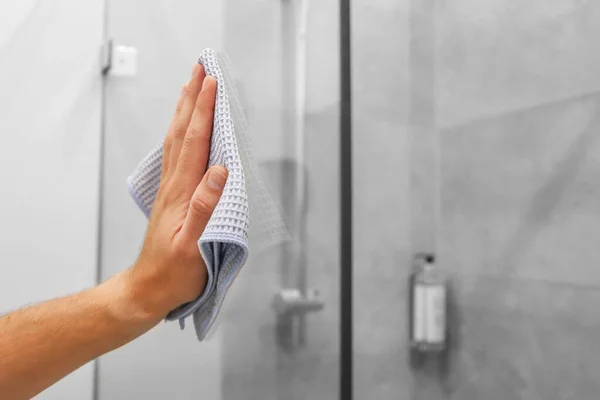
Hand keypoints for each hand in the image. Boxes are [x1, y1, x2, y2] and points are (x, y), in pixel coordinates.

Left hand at [123, 63, 225, 320]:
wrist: (149, 288)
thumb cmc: (175, 272)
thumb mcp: (194, 246)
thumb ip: (205, 208)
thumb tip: (219, 171)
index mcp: (183, 192)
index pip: (195, 142)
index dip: (204, 110)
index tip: (212, 82)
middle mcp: (174, 184)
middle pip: (182, 132)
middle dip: (192, 98)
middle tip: (199, 69)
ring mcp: (171, 189)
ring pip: (176, 140)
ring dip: (184, 110)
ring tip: (190, 87)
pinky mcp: (172, 197)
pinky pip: (175, 155)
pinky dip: (180, 133)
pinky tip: (182, 129)